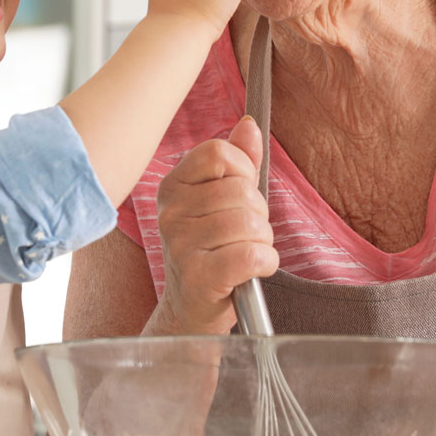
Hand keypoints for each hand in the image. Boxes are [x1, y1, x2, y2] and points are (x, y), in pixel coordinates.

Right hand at [146, 117, 278, 335]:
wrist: (191, 310)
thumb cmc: (210, 251)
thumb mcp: (219, 202)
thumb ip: (236, 162)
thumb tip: (248, 125)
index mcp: (173, 186)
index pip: (218, 153)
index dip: (243, 171)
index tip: (240, 195)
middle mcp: (170, 212)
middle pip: (242, 191)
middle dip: (259, 214)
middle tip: (244, 235)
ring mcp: (180, 244)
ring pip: (251, 224)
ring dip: (264, 242)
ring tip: (246, 253)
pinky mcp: (198, 276)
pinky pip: (252, 255)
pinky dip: (266, 263)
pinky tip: (253, 270)